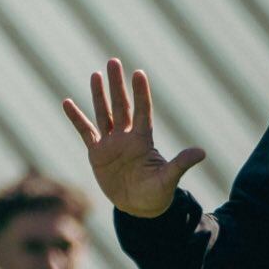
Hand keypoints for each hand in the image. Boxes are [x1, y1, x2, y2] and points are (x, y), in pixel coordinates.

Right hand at [62, 58, 205, 218]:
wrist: (138, 207)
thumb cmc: (157, 194)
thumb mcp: (169, 179)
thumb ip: (180, 164)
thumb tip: (201, 152)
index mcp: (143, 140)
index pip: (142, 111)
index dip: (141, 93)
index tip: (138, 73)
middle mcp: (126, 137)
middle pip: (121, 105)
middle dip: (117, 85)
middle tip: (114, 61)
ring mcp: (110, 143)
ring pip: (104, 113)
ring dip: (99, 95)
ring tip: (96, 74)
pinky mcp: (96, 153)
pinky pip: (84, 131)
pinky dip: (76, 118)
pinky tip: (67, 102)